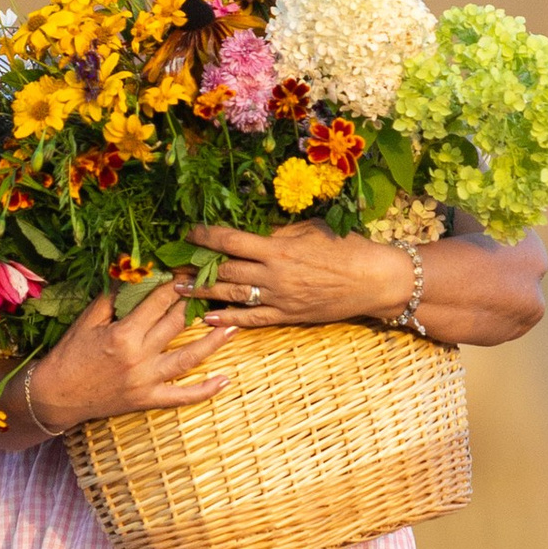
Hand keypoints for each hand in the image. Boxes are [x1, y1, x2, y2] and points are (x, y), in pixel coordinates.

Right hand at [26, 282, 236, 428]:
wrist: (55, 396)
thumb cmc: (69, 355)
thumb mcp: (87, 320)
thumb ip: (113, 298)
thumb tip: (135, 275)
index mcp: (123, 333)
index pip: (158, 301)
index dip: (176, 283)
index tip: (189, 271)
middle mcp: (138, 357)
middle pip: (177, 324)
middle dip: (196, 304)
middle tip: (215, 289)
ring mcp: (146, 381)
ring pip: (188, 358)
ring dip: (214, 342)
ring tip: (235, 326)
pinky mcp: (147, 400)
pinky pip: (182, 397)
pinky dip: (205, 390)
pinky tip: (225, 380)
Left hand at [183, 221, 414, 327]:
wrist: (374, 280)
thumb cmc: (346, 247)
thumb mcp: (311, 229)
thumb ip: (279, 233)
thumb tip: (254, 234)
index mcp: (279, 248)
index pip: (231, 241)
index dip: (206, 236)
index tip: (189, 233)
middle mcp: (274, 274)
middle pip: (224, 270)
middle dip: (196, 266)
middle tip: (173, 265)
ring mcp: (279, 298)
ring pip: (232, 295)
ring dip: (203, 292)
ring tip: (179, 289)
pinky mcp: (288, 316)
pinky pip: (251, 319)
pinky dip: (228, 319)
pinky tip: (207, 318)